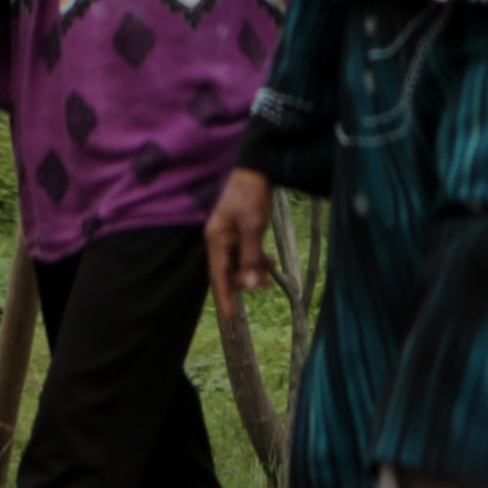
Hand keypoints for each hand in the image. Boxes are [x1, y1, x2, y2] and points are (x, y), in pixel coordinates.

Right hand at [206, 169, 278, 317]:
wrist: (257, 169)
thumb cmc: (252, 195)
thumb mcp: (253, 226)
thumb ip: (251, 256)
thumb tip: (252, 285)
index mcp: (216, 240)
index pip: (218, 276)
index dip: (225, 297)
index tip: (231, 318)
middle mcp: (219, 240)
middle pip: (229, 271)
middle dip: (245, 280)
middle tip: (264, 283)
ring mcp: (229, 235)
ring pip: (239, 263)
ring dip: (253, 270)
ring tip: (271, 272)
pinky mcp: (239, 231)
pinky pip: (245, 253)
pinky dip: (256, 259)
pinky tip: (270, 261)